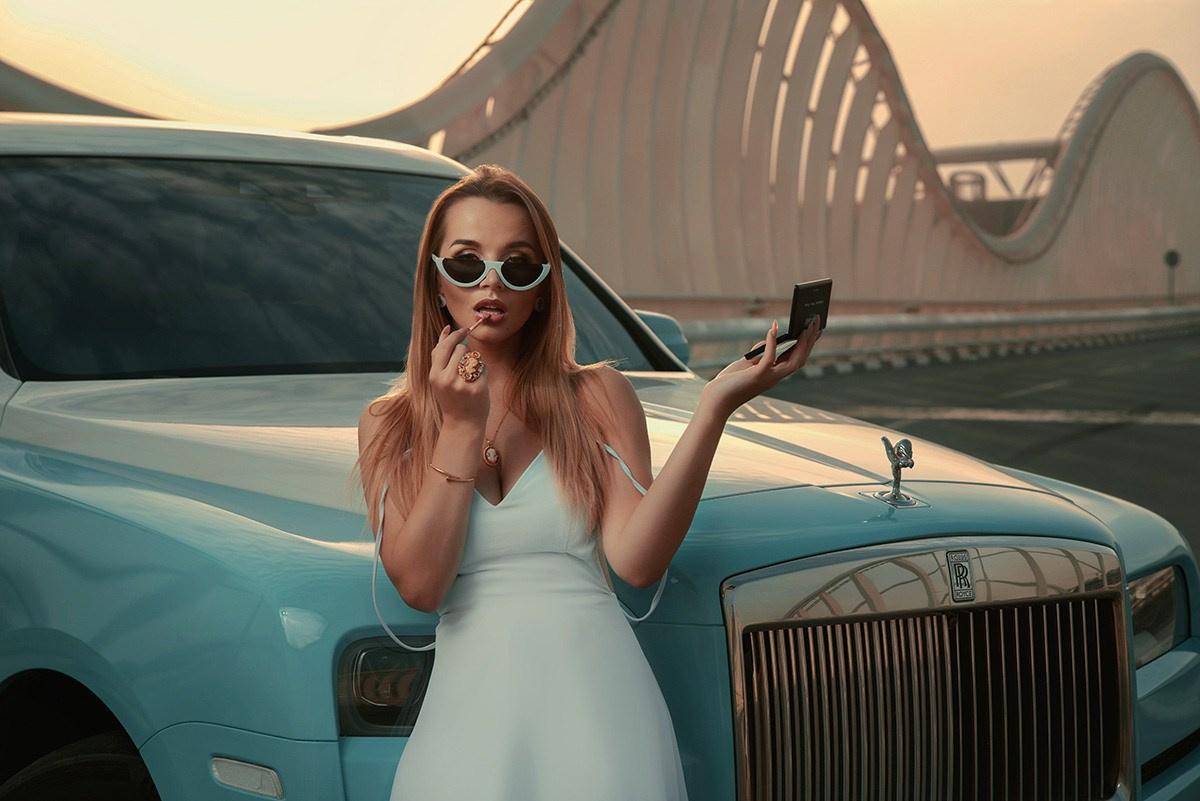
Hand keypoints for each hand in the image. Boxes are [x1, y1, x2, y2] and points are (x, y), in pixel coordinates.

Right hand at [429, 324, 489, 427]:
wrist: (462, 423)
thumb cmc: (451, 397)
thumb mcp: (438, 377)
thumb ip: (440, 353)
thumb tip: (447, 329)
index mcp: (435, 375)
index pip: (446, 345)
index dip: (457, 334)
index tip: (465, 329)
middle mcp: (447, 379)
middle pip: (461, 349)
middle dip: (466, 352)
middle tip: (465, 365)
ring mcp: (462, 384)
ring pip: (474, 356)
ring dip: (475, 362)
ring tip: (470, 376)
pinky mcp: (477, 389)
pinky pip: (483, 367)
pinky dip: (483, 372)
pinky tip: (477, 384)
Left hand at [702, 319, 820, 417]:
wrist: (716, 400)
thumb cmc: (730, 382)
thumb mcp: (748, 363)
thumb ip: (761, 352)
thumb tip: (771, 336)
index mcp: (774, 374)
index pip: (796, 358)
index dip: (807, 344)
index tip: (815, 329)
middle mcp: (775, 377)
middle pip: (800, 358)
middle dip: (810, 340)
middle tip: (815, 321)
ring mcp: (767, 377)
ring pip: (793, 361)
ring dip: (801, 343)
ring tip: (805, 325)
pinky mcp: (757, 376)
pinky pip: (770, 358)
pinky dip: (773, 343)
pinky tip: (773, 329)